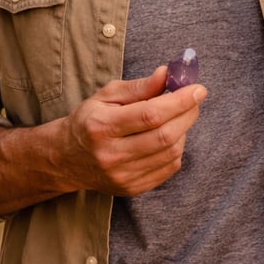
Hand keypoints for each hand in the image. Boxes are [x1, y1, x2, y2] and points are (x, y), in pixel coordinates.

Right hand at [0, 66, 206, 214]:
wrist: (66, 158)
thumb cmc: (90, 119)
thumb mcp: (107, 95)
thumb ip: (139, 86)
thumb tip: (168, 75)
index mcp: (101, 127)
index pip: (150, 114)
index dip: (179, 101)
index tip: (198, 88)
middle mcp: (111, 155)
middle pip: (164, 136)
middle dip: (187, 114)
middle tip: (195, 98)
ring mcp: (122, 176)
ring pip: (170, 153)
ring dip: (184, 130)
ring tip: (179, 115)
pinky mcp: (132, 189)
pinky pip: (168, 168)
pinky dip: (177, 148)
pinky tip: (171, 135)